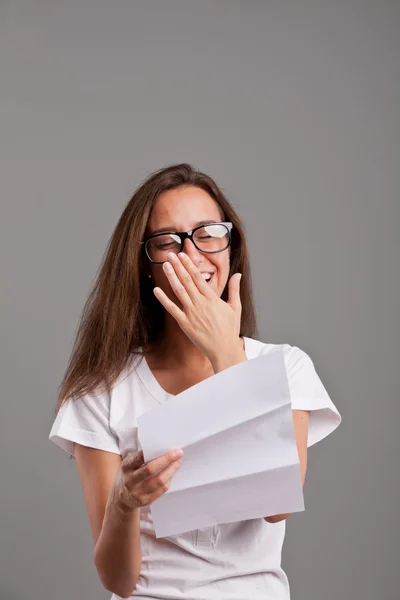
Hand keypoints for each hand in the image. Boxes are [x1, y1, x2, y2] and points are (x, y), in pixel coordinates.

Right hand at [112, 448, 183, 511]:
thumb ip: (140, 457)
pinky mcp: (145, 500)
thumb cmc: (129, 474)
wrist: (121, 497)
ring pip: (159, 481)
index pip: (137, 459)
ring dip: (172, 470)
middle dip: (167, 460)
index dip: (148, 453)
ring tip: (178, 461)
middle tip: (178, 452)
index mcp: (126, 467)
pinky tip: (172, 472)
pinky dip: (169, 479)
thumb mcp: (129, 463)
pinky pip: (161, 489)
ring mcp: (138, 492)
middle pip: (150, 469)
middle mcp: (131, 480)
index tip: (162, 446)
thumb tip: (161, 448)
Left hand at [153, 252, 244, 366]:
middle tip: (170, 255)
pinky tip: (156, 290)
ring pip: (179, 291)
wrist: (224, 350)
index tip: (182, 255)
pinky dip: (163, 299)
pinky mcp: (185, 324)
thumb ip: (234, 289)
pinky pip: (172, 309)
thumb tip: (237, 275)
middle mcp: (201, 304)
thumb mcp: (235, 307)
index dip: (189, 265)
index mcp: (212, 298)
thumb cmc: (230, 330)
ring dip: (171, 277)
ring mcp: (192, 313)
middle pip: (186, 281)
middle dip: (178, 266)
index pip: (198, 277)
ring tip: (165, 265)